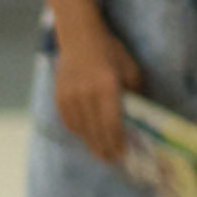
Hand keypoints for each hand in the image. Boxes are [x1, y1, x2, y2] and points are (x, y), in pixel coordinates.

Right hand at [50, 21, 141, 165]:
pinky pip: (69, 122)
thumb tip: (137, 117)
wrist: (79, 37)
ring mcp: (70, 97)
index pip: (111, 124)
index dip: (117, 142)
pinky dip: (78, 132)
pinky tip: (86, 136)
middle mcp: (86, 94)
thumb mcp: (130, 69)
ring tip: (100, 152)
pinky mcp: (59, 97)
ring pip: (81, 130)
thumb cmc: (111, 52)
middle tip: (112, 159)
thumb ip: (134, 93)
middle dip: (104, 148)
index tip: (122, 153)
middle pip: (95, 131)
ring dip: (90, 143)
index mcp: (106, 87)